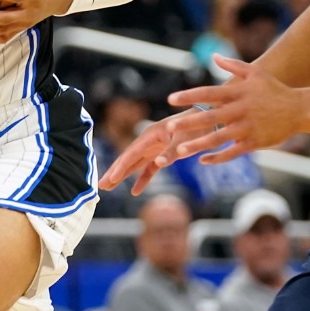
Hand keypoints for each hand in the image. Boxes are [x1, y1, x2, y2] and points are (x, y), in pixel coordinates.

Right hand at [97, 108, 211, 195]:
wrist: (209, 118)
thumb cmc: (196, 125)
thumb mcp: (184, 138)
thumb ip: (172, 151)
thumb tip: (159, 164)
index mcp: (151, 134)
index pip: (131, 153)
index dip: (121, 167)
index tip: (111, 179)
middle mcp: (149, 141)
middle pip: (128, 159)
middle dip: (114, 173)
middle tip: (100, 186)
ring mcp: (155, 148)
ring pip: (135, 164)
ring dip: (122, 175)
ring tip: (108, 188)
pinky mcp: (162, 154)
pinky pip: (149, 168)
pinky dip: (142, 179)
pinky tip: (135, 192)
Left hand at [100, 54, 306, 193]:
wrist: (300, 109)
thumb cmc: (274, 90)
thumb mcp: (256, 73)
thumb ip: (233, 65)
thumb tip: (213, 56)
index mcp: (238, 93)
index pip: (209, 93)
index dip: (189, 95)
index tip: (170, 99)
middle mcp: (241, 110)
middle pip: (210, 117)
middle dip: (189, 123)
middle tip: (168, 127)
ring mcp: (248, 128)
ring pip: (219, 138)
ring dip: (198, 145)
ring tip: (179, 150)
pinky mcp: (255, 143)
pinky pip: (233, 152)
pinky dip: (217, 157)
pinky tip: (203, 160)